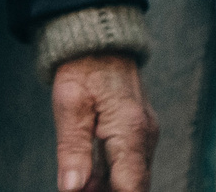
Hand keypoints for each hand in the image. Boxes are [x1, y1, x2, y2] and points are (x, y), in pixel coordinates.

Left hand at [52, 54, 153, 191]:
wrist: (101, 40)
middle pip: (133, 188)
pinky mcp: (139, 134)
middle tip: (79, 186)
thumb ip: (73, 150)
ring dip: (107, 188)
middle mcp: (145, 137)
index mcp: (130, 132)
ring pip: (131, 180)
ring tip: (78, 181)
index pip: (131, 189)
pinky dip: (110, 177)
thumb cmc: (84, 67)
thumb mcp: (70, 106)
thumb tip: (72, 189)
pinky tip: (88, 177)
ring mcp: (145, 136)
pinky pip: (130, 166)